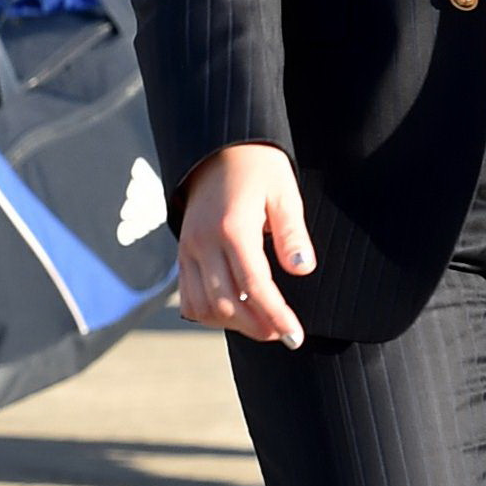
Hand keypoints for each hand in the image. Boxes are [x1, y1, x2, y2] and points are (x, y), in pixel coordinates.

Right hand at [176, 143, 313, 347]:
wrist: (217, 148)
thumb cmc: (259, 169)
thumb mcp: (284, 194)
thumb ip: (292, 234)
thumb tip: (302, 269)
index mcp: (232, 229)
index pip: (255, 287)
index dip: (277, 316)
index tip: (296, 337)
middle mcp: (204, 243)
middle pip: (226, 303)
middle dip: (256, 326)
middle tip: (283, 334)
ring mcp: (189, 249)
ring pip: (203, 305)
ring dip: (232, 323)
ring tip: (261, 323)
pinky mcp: (183, 253)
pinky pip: (188, 296)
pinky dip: (210, 312)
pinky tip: (235, 311)